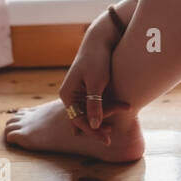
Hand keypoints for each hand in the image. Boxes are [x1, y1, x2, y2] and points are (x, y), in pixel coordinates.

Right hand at [58, 26, 130, 143]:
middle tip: (111, 136)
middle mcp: (69, 95)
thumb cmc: (98, 59)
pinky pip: (91, 105)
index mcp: (67, 95)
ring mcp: (77, 92)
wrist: (100, 41)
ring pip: (87, 113)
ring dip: (101, 119)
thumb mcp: (97, 83)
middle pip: (81, 119)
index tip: (107, 139)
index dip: (93, 131)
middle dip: (96, 127)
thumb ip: (94, 104)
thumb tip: (94, 125)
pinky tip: (112, 116)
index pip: (78, 120)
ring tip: (113, 127)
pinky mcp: (85, 89)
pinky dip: (103, 110)